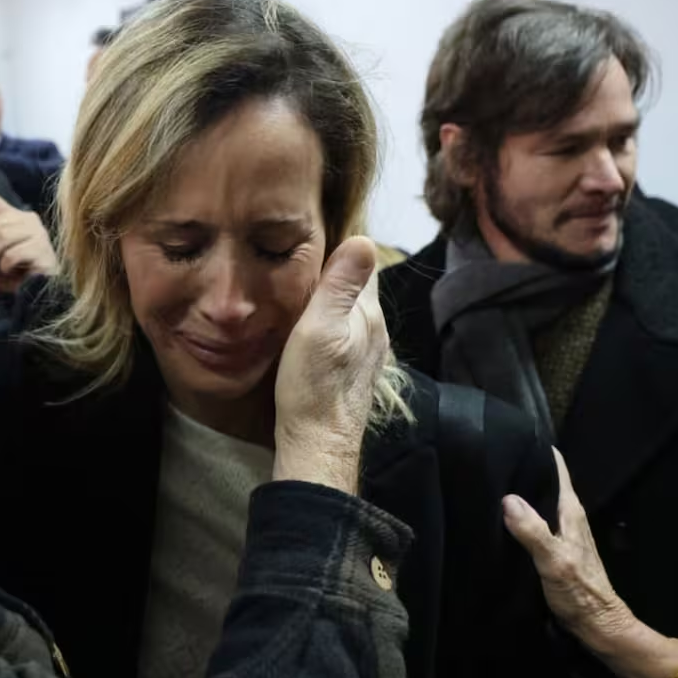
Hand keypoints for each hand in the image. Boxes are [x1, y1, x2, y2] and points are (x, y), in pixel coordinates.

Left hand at [0, 172, 58, 292]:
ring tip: (5, 271)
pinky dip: (7, 269)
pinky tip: (17, 274)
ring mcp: (37, 232)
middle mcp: (27, 219)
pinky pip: (11, 256)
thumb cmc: (13, 273)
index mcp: (11, 217)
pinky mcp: (43, 248)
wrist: (39, 293)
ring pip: (2, 239)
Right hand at [273, 236, 387, 494]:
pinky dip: (332, 320)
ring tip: (303, 286)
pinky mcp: (356, 369)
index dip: (340, 245)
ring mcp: (368, 351)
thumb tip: (363, 238)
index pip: (362, 262)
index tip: (312, 232)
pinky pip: (347, 331)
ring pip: (351, 310)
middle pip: (357, 285)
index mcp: (368, 313)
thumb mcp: (319, 329)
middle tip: (301, 255)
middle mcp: (376, 329)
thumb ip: (340, 286)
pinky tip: (312, 325)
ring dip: (333, 297)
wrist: (318, 445)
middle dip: (335, 269)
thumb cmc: (313, 386)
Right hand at [506, 453, 677, 677]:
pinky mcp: (555, 548)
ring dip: (524, 490)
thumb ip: (533, 531)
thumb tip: (508, 498)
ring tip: (494, 477)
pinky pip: (535, 520)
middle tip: (494, 452)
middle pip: (547, 483)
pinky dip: (522, 512)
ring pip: (541, 501)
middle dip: (526, 467)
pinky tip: (503, 515)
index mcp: (571, 513)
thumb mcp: (553, 560)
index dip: (542, 451)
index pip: (558, 470)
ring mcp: (563, 533)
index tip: (516, 433)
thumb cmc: (580, 591)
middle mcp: (568, 517)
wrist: (597, 626)